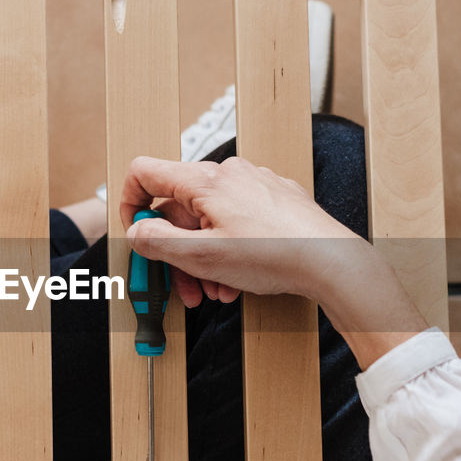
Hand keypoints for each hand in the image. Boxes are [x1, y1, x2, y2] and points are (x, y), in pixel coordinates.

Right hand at [120, 155, 358, 307]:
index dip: (131, 203)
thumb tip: (136, 232)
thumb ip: (158, 242)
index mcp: (205, 180)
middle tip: (183, 285)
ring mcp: (254, 183)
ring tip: (216, 288)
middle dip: (176, 250)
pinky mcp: (274, 198)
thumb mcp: (202, 256)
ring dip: (203, 256)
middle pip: (179, 207)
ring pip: (208, 218)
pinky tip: (238, 276)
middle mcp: (229, 173)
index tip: (136, 232)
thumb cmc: (275, 254)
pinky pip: (235, 219)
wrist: (330, 259)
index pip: (145, 173)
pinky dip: (228, 247)